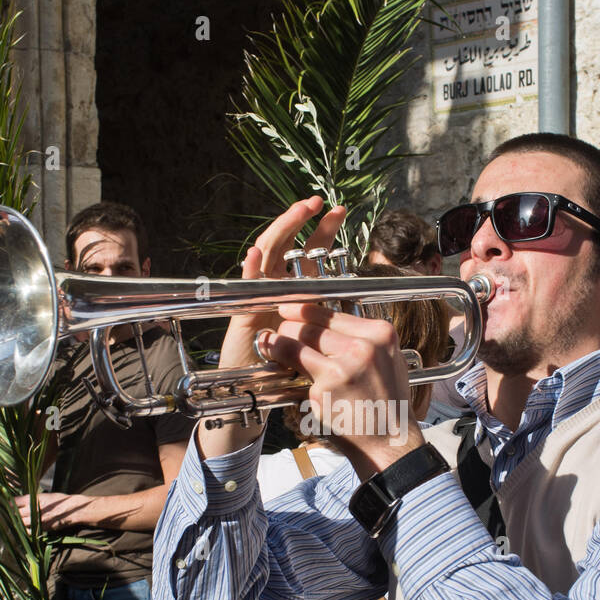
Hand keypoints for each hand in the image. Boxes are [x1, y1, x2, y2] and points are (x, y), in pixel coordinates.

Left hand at [15, 492, 90, 529]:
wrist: (74, 510)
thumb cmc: (60, 500)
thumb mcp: (45, 495)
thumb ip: (31, 499)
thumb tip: (19, 502)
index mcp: (34, 498)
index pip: (15, 501)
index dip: (9, 503)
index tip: (6, 503)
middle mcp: (34, 509)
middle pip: (16, 513)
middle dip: (12, 513)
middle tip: (9, 512)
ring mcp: (38, 520)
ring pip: (21, 523)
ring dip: (18, 521)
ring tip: (17, 520)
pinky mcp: (42, 528)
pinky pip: (28, 531)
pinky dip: (25, 529)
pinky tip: (26, 527)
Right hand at [197, 197, 346, 459]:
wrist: (260, 398)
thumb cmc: (292, 374)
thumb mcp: (321, 344)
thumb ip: (331, 323)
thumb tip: (357, 304)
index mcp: (295, 293)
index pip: (309, 254)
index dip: (322, 233)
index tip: (340, 211)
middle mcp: (275, 290)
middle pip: (289, 246)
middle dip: (303, 222)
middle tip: (319, 201)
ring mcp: (258, 299)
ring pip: (267, 257)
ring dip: (280, 232)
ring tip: (296, 211)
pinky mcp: (242, 315)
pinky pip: (246, 288)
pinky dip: (250, 270)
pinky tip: (256, 253)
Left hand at [263, 301, 422, 478]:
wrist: (391, 440)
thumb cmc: (387, 402)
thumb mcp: (386, 360)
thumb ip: (362, 339)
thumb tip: (328, 325)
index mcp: (380, 334)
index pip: (332, 313)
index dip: (304, 309)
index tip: (288, 307)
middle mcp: (363, 346)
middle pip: (311, 326)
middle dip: (288, 327)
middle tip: (278, 331)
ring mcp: (343, 366)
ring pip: (297, 344)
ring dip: (279, 344)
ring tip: (269, 345)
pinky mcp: (325, 387)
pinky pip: (297, 372)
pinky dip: (285, 367)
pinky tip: (279, 368)